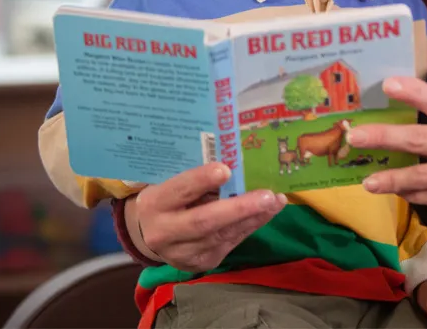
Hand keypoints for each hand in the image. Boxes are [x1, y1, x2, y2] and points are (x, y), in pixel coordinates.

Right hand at [128, 162, 286, 271]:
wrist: (150, 236)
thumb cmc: (168, 199)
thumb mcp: (171, 183)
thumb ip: (195, 178)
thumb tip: (233, 163)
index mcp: (154, 204)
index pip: (179, 191)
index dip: (201, 180)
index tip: (226, 169)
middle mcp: (165, 232)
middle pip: (203, 221)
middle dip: (238, 209)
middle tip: (267, 196)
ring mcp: (183, 253)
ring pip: (222, 235)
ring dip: (254, 217)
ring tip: (276, 201)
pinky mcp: (201, 262)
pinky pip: (230, 242)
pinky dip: (251, 226)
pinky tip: (268, 212)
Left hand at [348, 77, 426, 235]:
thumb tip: (425, 114)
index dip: (413, 92)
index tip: (387, 85)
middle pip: (420, 139)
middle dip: (385, 137)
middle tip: (356, 136)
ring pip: (421, 176)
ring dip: (391, 177)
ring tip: (368, 181)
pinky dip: (415, 195)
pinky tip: (399, 192)